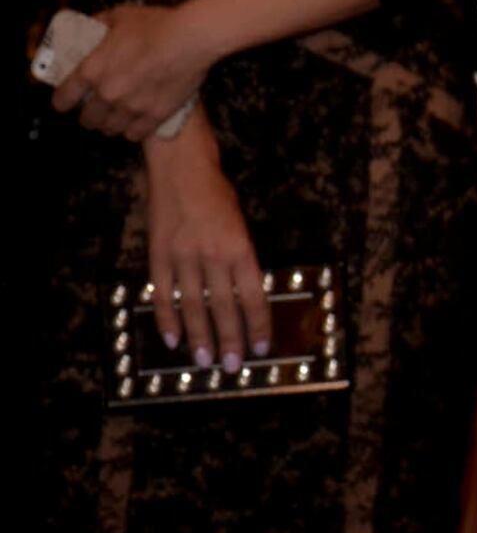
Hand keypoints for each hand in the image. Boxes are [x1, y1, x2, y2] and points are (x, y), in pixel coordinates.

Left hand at [54, 0, 212, 142]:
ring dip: (110, 125)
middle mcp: (107, 94)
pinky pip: (136, 134)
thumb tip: (92, 26)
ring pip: (110, 129)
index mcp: (92, 70)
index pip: (64, 97)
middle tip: (95, 111)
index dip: (62, 102)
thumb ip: (101, 24)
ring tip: (115, 120)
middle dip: (89, 116)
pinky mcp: (155, 115)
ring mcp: (131, 107)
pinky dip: (133, 132)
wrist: (190, 38)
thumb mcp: (119, 16)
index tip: (65, 103)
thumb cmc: (154, 24)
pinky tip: (135, 127)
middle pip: (88, 119)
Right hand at [140, 120, 265, 365]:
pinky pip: (163, 293)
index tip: (262, 347)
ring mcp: (184, 256)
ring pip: (194, 305)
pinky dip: (167, 318)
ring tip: (204, 361)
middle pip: (225, 306)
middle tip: (232, 365)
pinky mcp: (159, 254)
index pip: (254, 295)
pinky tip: (172, 339)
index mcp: (241, 247)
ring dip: (200, 336)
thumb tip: (243, 295)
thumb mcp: (240, 224)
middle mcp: (214, 255)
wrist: (182, 166)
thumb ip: (240, 258)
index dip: (258, 324)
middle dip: (230, 339)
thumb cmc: (217, 194)